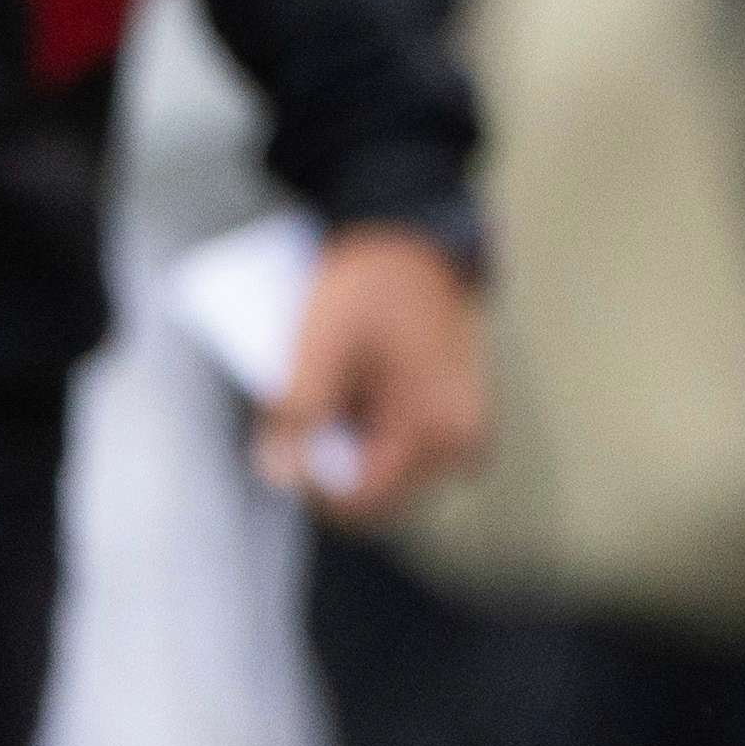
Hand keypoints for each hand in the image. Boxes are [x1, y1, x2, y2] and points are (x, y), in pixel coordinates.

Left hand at [266, 223, 491, 522]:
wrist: (424, 245)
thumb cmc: (375, 285)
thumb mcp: (321, 337)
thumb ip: (298, 410)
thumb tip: (281, 474)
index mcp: (437, 424)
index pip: (360, 500)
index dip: (310, 482)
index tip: (284, 442)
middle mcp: (462, 440)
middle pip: (374, 496)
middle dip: (328, 467)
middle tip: (302, 418)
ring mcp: (463, 435)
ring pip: (383, 480)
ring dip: (345, 455)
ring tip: (333, 399)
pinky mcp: (454, 426)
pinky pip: (397, 457)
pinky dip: (365, 440)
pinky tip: (354, 398)